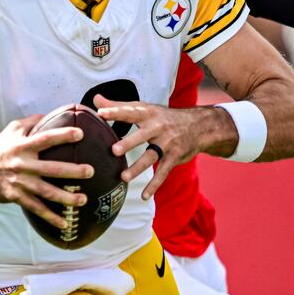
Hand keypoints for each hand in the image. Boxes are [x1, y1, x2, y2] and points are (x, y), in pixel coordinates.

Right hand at [0, 114, 92, 229]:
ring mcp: (20, 182)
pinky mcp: (17, 197)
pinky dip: (50, 217)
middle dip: (72, 171)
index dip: (62, 135)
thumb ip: (32, 122)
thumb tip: (52, 114)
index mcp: (23, 146)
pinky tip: (65, 223)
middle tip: (90, 171)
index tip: (80, 134)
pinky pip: (36, 209)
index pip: (45, 138)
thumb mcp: (12, 129)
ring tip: (83, 200)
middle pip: (50, 168)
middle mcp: (23, 164)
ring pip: (46, 192)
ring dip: (66, 197)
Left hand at [93, 95, 212, 200]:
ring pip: (151, 156)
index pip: (130, 112)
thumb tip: (95, 99)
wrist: (198, 125)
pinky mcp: (174, 157)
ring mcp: (167, 143)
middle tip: (114, 150)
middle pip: (142, 135)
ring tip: (123, 177)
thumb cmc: (163, 117)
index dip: (116, 112)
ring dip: (138, 168)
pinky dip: (154, 185)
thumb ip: (119, 105)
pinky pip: (163, 172)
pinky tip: (144, 196)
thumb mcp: (144, 108)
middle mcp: (158, 127)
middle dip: (129, 142)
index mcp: (148, 113)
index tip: (100, 113)